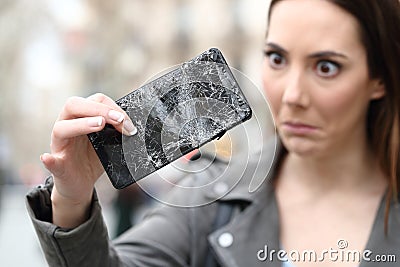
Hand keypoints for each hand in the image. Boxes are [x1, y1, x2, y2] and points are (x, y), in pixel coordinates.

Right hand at [40, 93, 135, 226]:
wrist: (81, 184)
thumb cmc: (95, 158)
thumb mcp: (109, 142)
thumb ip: (118, 131)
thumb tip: (135, 125)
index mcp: (81, 117)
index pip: (94, 100)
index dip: (112, 107)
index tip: (127, 121)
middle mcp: (67, 126)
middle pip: (74, 105)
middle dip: (99, 109)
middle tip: (118, 120)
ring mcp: (60, 145)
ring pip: (61, 128)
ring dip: (81, 125)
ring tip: (99, 125)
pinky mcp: (57, 166)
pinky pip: (51, 161)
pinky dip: (49, 160)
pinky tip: (48, 158)